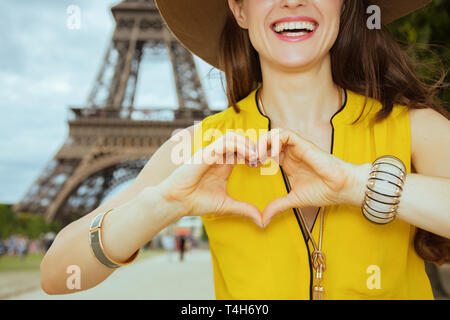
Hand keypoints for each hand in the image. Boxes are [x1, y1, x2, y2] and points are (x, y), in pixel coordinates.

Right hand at [157, 131, 263, 226]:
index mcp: (223, 164)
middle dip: (253, 146)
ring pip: (233, 137)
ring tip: (256, 156)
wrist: (177, 202)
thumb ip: (244, 209)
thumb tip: (262, 221)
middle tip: (262, 158)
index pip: (241, 149)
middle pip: (239, 140)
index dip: (254, 153)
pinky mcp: (206, 153)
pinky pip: (225, 143)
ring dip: (247, 144)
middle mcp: (217, 156)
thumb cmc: (197, 202)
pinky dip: (239, 146)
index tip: (262, 164)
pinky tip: (248, 157)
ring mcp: (211, 153)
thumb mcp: (227, 205)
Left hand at [256, 127, 370, 225]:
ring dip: (262, 143)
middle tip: (248, 161)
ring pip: (273, 134)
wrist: (342, 189)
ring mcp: (296, 147)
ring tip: (257, 158)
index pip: (265, 151)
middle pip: (266, 140)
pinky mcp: (303, 143)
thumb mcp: (294, 200)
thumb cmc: (323, 192)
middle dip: (254, 148)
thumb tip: (263, 219)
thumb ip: (278, 206)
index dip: (254, 156)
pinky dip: (273, 140)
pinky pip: (283, 134)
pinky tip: (270, 155)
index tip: (248, 167)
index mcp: (286, 162)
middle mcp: (290, 152)